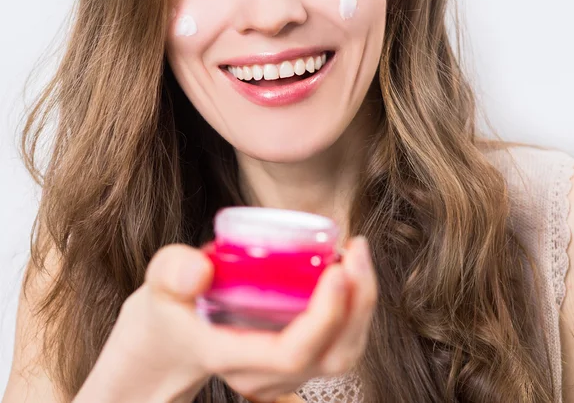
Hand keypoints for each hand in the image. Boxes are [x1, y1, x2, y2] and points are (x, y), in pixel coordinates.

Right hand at [99, 235, 377, 402]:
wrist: (170, 341)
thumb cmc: (168, 308)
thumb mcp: (159, 283)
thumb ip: (172, 272)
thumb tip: (200, 270)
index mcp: (230, 355)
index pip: (291, 353)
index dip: (325, 315)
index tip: (337, 266)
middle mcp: (262, 376)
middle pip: (332, 357)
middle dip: (357, 303)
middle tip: (355, 249)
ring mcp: (282, 376)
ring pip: (343, 354)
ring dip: (361, 304)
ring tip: (356, 254)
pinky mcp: (295, 364)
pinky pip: (339, 345)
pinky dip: (354, 309)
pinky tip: (348, 270)